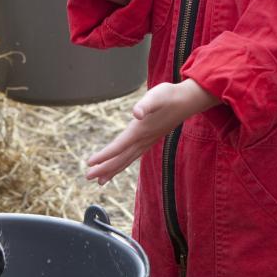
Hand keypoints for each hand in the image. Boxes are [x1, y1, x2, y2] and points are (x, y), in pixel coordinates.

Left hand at [86, 79, 219, 183]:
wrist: (188, 100)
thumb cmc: (170, 95)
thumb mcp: (156, 95)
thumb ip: (145, 104)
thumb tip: (136, 113)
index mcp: (140, 130)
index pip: (119, 146)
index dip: (104, 156)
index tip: (90, 163)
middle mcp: (143, 139)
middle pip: (121, 158)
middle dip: (104, 168)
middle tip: (88, 177)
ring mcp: (148, 141)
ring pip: (127, 159)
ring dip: (113, 170)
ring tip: (100, 181)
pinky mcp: (150, 140)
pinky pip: (133, 156)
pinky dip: (123, 163)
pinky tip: (119, 165)